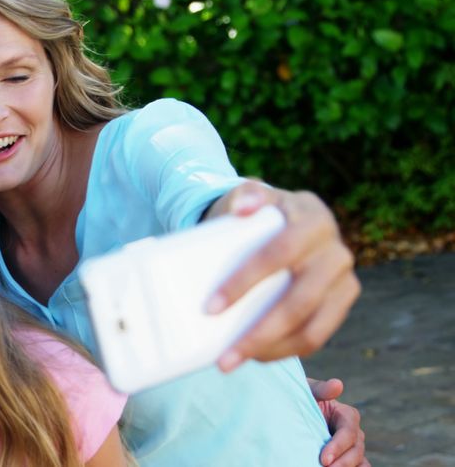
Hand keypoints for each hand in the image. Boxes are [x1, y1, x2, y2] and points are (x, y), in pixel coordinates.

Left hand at [204, 181, 359, 370]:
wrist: (280, 222)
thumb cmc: (255, 215)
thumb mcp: (246, 197)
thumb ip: (244, 194)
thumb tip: (243, 207)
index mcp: (313, 219)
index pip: (278, 254)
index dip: (245, 282)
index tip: (211, 308)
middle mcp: (336, 250)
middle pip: (299, 301)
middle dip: (259, 332)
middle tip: (223, 358)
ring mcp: (344, 279)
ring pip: (312, 327)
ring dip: (272, 350)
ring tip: (235, 362)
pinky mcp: (343, 300)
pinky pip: (318, 335)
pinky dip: (287, 351)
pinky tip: (256, 356)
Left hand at [310, 378, 368, 466]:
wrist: (292, 410)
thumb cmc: (302, 397)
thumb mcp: (309, 391)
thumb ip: (322, 389)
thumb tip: (338, 384)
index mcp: (347, 415)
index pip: (348, 433)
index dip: (338, 446)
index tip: (324, 459)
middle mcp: (354, 433)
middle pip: (356, 451)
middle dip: (343, 463)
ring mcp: (352, 448)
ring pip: (360, 462)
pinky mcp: (345, 458)